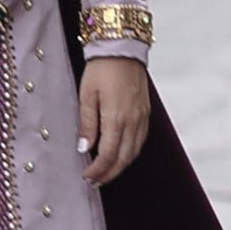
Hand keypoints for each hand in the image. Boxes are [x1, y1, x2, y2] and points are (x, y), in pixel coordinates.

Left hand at [76, 57, 149, 185]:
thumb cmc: (102, 69)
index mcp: (116, 117)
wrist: (123, 48)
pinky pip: (140, 140)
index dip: (97, 170)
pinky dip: (130, 153)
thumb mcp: (86, 95)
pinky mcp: (146, 113)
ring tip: (106, 173)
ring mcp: (142, 117)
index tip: (87, 176)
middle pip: (123, 159)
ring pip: (134, 152)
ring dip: (120, 166)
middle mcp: (133, 121)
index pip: (108, 155)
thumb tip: (84, 148)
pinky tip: (120, 155)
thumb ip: (87, 124)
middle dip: (109, 174)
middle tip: (95, 181)